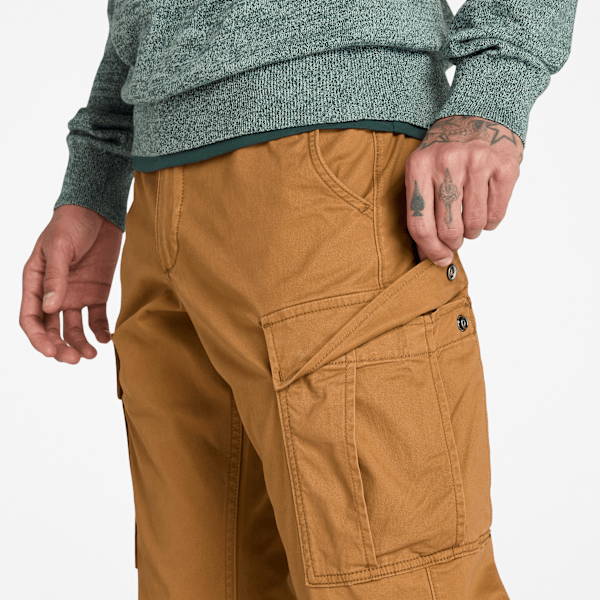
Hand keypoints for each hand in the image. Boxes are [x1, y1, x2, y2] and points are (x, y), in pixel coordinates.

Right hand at [20, 205, 122, 363]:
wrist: (99, 211)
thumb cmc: (71, 224)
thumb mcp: (60, 247)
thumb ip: (55, 277)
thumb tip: (49, 308)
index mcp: (35, 282)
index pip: (30, 318)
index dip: (38, 338)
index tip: (51, 352)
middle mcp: (53, 293)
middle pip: (51, 329)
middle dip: (60, 346)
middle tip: (75, 359)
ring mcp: (75, 294)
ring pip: (74, 328)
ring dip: (80, 344)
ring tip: (91, 354)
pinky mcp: (97, 293)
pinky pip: (97, 318)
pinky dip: (101, 331)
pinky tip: (106, 339)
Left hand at [405, 115, 522, 265]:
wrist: (480, 111)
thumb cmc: (446, 151)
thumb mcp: (422, 169)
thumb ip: (421, 207)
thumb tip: (431, 254)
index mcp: (419, 167)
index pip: (419, 224)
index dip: (430, 249)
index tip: (439, 259)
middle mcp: (447, 163)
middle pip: (448, 228)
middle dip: (453, 242)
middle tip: (456, 238)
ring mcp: (478, 163)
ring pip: (474, 224)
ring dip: (472, 232)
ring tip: (470, 222)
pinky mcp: (504, 166)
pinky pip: (496, 213)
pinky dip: (491, 221)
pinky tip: (486, 210)